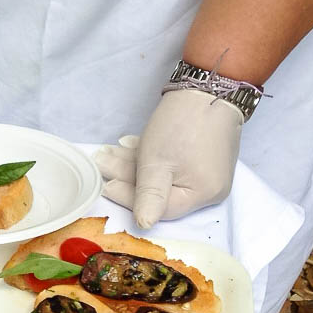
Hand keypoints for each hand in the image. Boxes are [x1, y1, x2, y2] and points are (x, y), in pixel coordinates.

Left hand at [95, 88, 242, 229]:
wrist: (209, 86)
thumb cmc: (182, 124)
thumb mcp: (157, 163)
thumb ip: (149, 196)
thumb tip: (143, 225)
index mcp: (203, 194)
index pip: (159, 208)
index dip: (129, 198)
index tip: (106, 185)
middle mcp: (209, 188)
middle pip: (160, 192)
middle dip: (127, 176)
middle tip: (102, 162)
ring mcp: (208, 172)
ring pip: (163, 175)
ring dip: (134, 164)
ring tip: (109, 152)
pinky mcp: (203, 156)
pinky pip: (172, 165)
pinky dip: (150, 157)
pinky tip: (129, 146)